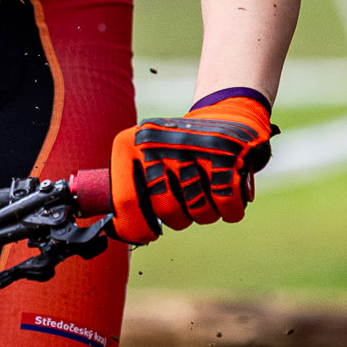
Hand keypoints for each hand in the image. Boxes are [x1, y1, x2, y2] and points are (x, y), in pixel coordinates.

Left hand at [109, 88, 275, 244]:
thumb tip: (115, 231)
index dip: (135, 227)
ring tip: (205, 193)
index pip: (125, 201)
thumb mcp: (142, 158)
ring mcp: (192, 146)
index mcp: (130, 145)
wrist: (222, 114)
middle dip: (178, 219)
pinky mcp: (227, 153)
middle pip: (166, 211)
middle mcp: (158, 142)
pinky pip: (228, 206)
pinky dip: (231, 210)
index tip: (147, 233)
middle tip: (183, 206)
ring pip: (199, 212)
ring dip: (205, 213)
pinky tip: (227, 197)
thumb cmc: (175, 150)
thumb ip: (127, 192)